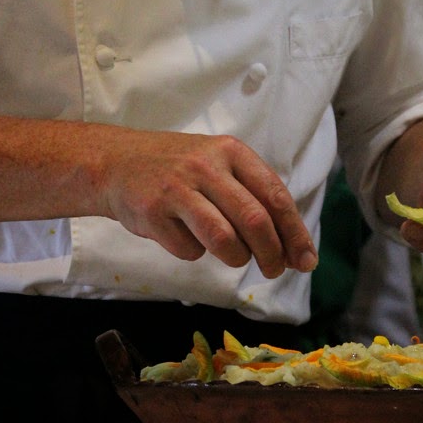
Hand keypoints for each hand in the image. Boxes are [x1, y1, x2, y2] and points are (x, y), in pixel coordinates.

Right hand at [99, 129, 316, 278]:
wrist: (116, 163)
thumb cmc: (179, 169)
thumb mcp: (218, 164)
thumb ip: (253, 197)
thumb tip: (292, 248)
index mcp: (231, 151)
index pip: (275, 195)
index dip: (295, 233)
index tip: (306, 261)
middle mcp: (206, 166)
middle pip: (255, 221)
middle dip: (272, 254)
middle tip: (274, 271)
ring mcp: (177, 189)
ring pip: (225, 240)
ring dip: (237, 258)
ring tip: (233, 256)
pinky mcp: (153, 213)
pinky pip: (189, 250)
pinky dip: (194, 253)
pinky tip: (184, 236)